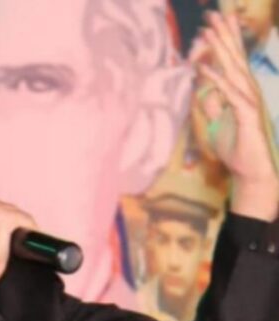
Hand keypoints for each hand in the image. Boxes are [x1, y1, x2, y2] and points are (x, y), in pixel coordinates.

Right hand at [0, 194, 36, 290]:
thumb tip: (0, 230)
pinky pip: (25, 220)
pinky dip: (31, 229)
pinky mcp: (4, 217)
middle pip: (3, 207)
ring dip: (21, 226)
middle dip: (11, 222)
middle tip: (18, 237)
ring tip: (26, 240)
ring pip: (15, 212)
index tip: (7, 230)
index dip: (0, 220)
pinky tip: (32, 240)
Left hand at [189, 11, 278, 220]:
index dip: (224, 41)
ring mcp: (249, 102)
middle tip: (214, 14)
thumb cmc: (235, 147)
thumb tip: (202, 88)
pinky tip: (207, 69)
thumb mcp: (215, 122)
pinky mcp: (247, 116)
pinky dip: (219, 81)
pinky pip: (231, 95)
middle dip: (224, 36)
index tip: (213, 22)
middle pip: (235, 58)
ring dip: (221, 52)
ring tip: (209, 32)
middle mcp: (248, 92)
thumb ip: (210, 104)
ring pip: (235, 71)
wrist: (250, 172)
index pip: (232, 61)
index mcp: (241, 91)